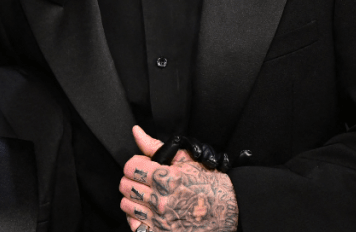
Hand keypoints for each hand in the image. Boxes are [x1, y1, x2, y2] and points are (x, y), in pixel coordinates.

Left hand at [120, 126, 238, 231]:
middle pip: (126, 186)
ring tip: (146, 195)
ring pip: (126, 205)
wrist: (229, 209)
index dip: (134, 164)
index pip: (130, 167)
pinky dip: (136, 217)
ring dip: (132, 198)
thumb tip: (136, 132)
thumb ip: (156, 146)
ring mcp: (161, 220)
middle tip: (143, 180)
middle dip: (131, 179)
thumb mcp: (186, 159)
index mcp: (166, 178)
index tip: (142, 166)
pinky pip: (135, 225)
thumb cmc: (209, 183)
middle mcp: (162, 200)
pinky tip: (146, 211)